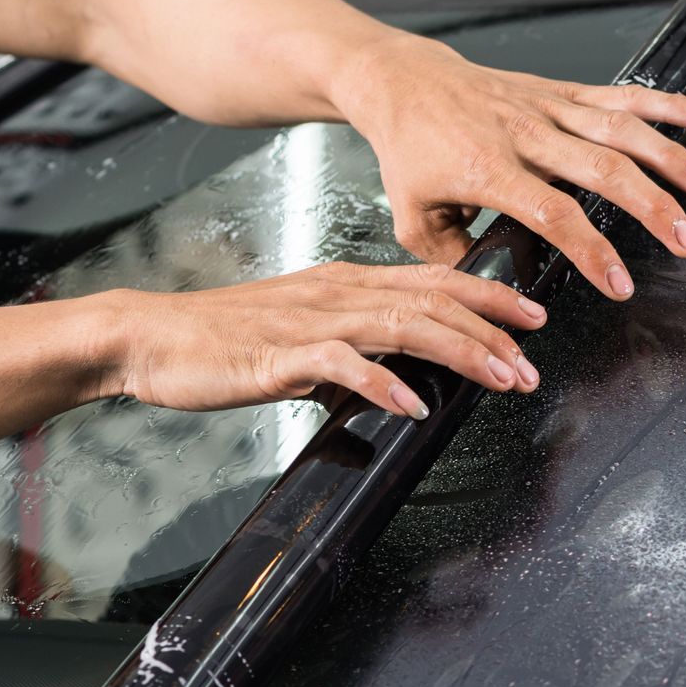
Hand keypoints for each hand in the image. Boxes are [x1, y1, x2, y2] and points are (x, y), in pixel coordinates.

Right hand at [103, 261, 546, 417]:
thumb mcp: (304, 333)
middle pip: (433, 301)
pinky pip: (342, 364)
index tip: (534, 314)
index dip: (489, 295)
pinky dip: (383, 382)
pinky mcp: (280, 353)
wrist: (151, 337)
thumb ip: (354, 344)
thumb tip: (402, 372)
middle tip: (534, 360)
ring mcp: (311, 321)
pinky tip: (414, 405)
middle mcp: (338, 293)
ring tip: (500, 377)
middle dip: (492, 329)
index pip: (434, 281)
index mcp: (346, 283)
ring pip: (403, 325)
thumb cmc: (225, 338)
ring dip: (460, 352)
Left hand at [331, 31, 685, 299]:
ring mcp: (547, 107)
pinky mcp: (562, 90)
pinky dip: (669, 105)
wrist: (404, 82)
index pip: (552, 212)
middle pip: (601, 169)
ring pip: (620, 128)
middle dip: (651, 207)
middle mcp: (524, 133)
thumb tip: (493, 293)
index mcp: (487, 168)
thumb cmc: (411, 150)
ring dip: (669, 156)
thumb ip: (453, 259)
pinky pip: (622, 95)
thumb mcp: (412, 217)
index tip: (620, 283)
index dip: (591, 250)